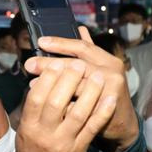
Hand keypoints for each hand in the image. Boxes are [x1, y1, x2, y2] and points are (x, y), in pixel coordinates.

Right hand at [13, 50, 116, 151]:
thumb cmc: (31, 148)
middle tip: (79, 64)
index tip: (57, 62)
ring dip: (89, 92)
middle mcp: (45, 134)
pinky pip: (93, 128)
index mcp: (29, 126)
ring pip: (78, 113)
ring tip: (97, 74)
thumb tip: (43, 76)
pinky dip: (102, 112)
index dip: (48, 78)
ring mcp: (63, 142)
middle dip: (69, 80)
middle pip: (56, 102)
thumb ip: (33, 105)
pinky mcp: (79, 149)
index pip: (37, 97)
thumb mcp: (25, 127)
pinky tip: (110, 98)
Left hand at [25, 26, 139, 151]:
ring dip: (53, 84)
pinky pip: (79, 105)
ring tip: (34, 83)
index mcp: (107, 60)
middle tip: (30, 64)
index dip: (60, 43)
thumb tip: (80, 29)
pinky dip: (61, 104)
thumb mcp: (100, 69)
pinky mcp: (105, 108)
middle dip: (50, 63)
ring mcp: (110, 89)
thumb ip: (89, 51)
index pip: (82, 46)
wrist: (122, 122)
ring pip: (77, 84)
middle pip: (76, 64)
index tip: (41, 42)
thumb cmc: (106, 93)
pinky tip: (46, 103)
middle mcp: (111, 71)